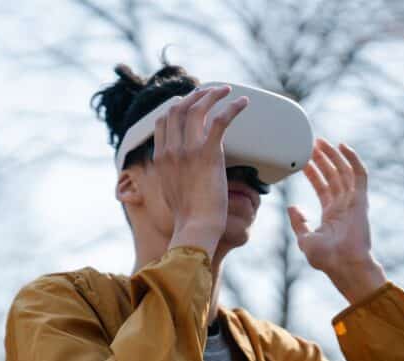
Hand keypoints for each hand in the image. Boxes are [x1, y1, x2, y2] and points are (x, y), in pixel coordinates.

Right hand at [154, 85, 248, 236]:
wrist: (195, 227)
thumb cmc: (188, 217)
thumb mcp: (169, 192)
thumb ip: (171, 176)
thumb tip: (178, 175)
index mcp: (160, 158)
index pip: (163, 121)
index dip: (177, 106)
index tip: (189, 102)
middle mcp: (171, 150)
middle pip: (178, 108)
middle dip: (194, 95)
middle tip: (210, 91)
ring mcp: (188, 150)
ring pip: (197, 108)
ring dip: (212, 95)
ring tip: (226, 90)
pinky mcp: (208, 154)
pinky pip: (221, 120)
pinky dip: (232, 107)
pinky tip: (242, 103)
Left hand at [287, 138, 375, 275]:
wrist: (343, 264)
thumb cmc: (326, 258)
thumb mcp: (305, 239)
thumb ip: (299, 222)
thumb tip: (292, 207)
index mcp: (332, 214)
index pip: (322, 187)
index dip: (313, 172)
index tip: (304, 160)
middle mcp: (343, 205)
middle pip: (332, 176)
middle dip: (323, 159)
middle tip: (313, 143)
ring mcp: (353, 202)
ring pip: (343, 171)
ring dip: (334, 156)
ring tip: (321, 142)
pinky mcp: (361, 199)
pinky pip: (359, 175)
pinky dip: (352, 159)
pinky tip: (343, 147)